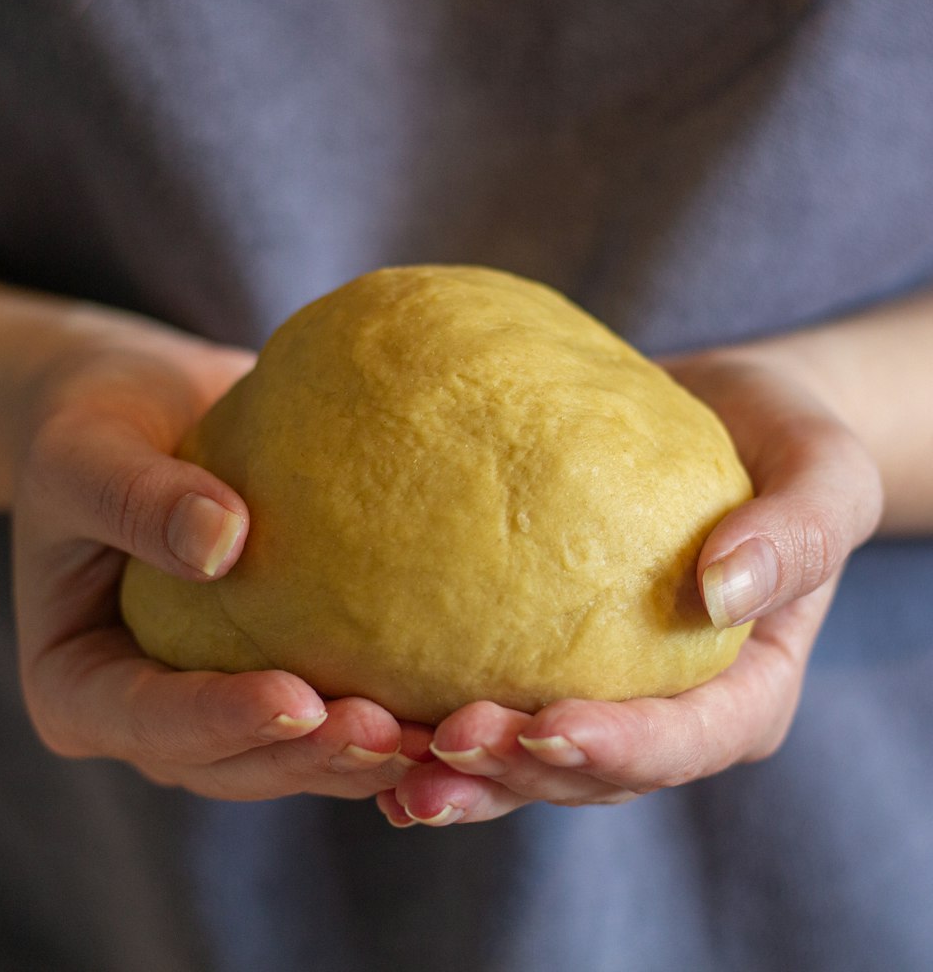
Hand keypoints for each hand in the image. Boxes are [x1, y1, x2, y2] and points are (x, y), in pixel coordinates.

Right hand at [12, 304, 429, 798]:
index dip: (221, 721)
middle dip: (309, 756)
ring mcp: (213, 699)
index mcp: (79, 682)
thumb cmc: (93, 428)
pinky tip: (447, 702)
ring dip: (357, 755)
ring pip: (287, 755)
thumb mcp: (87, 450)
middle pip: (230, 762)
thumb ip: (134, 497)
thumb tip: (221, 542)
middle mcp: (150, 711)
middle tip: (388, 734)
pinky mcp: (268, 668)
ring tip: (431, 736)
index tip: (296, 697)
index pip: (147, 719)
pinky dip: (381, 714)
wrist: (141, 417)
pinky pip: (324, 707)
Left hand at [376, 348, 882, 825]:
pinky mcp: (543, 652)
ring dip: (458, 770)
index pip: (684, 744)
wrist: (725, 417)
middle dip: (515, 774)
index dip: (615, 751)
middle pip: (589, 776)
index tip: (546, 726)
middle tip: (440, 746)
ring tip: (384, 761)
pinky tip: (368, 714)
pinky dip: (431, 718)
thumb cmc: (785, 443)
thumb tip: (723, 589)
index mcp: (741, 692)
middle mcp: (665, 710)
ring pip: (526, 761)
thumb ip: (799, 533)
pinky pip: (489, 696)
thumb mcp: (825, 474)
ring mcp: (600, 689)